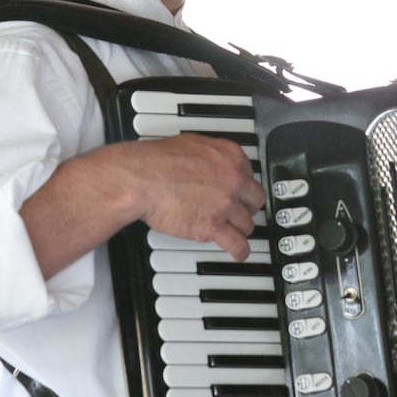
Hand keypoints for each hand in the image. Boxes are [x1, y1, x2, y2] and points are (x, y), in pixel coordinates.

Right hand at [130, 132, 265, 260]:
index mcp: (229, 157)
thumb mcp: (192, 143)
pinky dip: (240, 251)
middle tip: (239, 211)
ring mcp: (225, 205)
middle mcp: (233, 180)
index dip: (243, 187)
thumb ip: (212, 154)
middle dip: (247, 207)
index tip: (240, 193)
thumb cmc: (157, 162)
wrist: (141, 179)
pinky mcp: (213, 227)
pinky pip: (238, 244)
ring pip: (247, 223)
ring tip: (234, 232)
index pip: (250, 175)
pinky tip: (239, 253)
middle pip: (255, 200)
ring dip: (240, 229)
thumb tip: (215, 162)